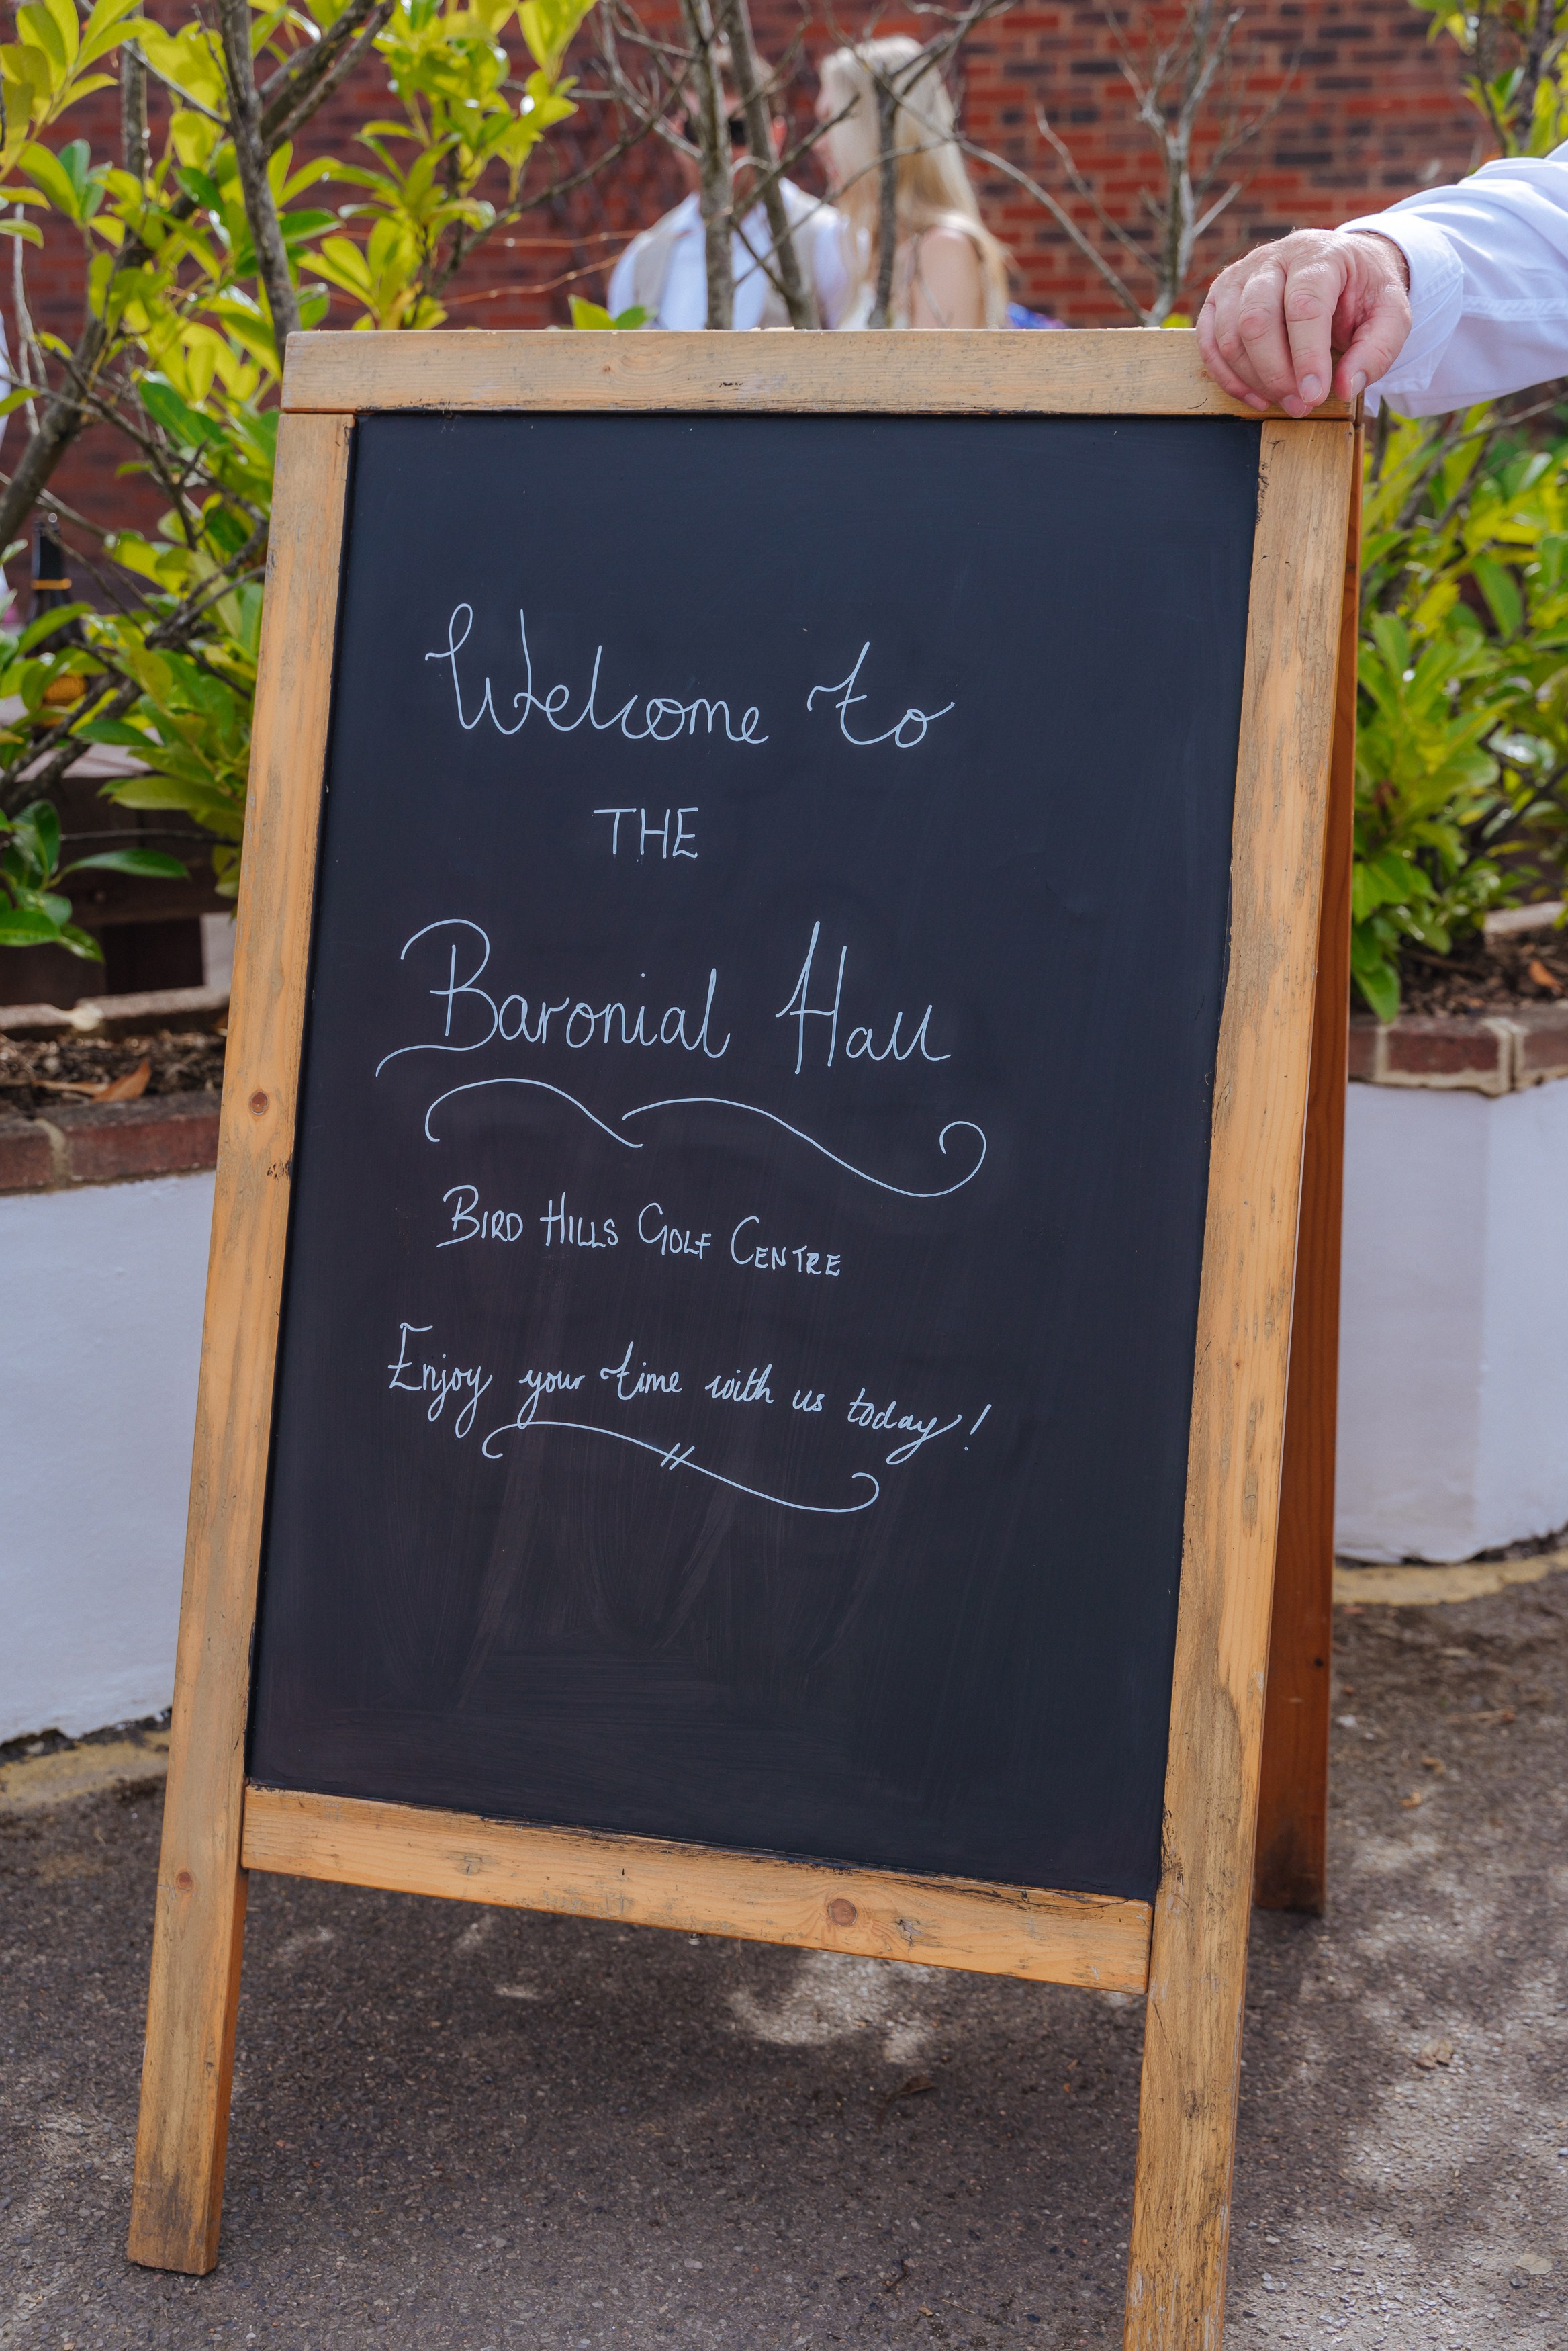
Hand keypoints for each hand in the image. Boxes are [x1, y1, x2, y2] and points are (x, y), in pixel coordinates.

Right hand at [1197, 228, 1412, 414]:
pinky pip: (1209, 341)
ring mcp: (1241, 275)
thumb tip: (1344, 387)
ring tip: (1284, 401)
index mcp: (1319, 255)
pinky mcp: (1221, 296)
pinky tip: (1256, 396)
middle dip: (1276, 373)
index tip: (1315, 396)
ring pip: (1229, 334)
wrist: (1342, 265)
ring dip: (1254, 379)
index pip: (1304, 305)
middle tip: (1301, 405)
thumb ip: (1378, 349)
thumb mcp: (1390, 314)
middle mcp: (1273, 258)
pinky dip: (1228, 377)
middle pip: (1257, 319)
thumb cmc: (1363, 292)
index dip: (1306, 356)